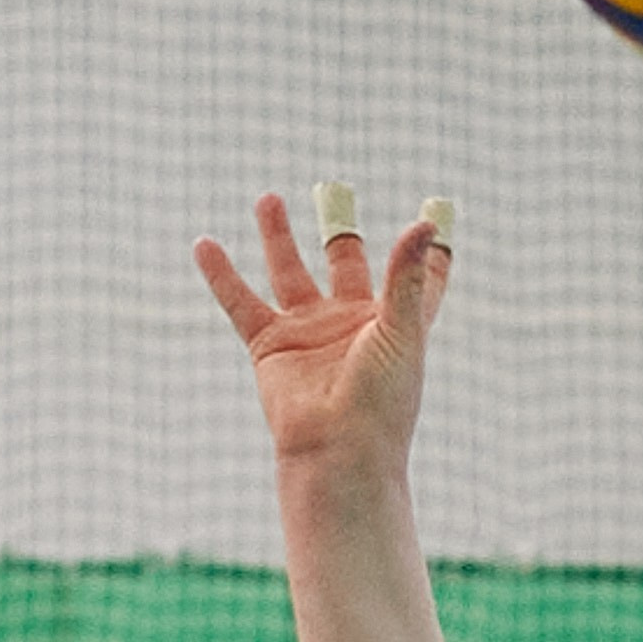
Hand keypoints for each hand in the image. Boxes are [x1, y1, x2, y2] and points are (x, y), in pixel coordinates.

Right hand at [195, 194, 450, 473]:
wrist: (337, 450)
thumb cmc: (382, 400)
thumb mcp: (401, 331)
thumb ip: (407, 276)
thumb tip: (423, 223)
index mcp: (395, 322)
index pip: (419, 277)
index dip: (429, 250)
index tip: (436, 211)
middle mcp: (351, 322)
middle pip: (346, 262)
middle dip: (341, 232)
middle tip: (334, 191)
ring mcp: (310, 332)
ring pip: (289, 271)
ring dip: (279, 236)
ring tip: (268, 198)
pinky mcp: (271, 346)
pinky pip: (241, 301)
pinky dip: (222, 275)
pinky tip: (205, 244)